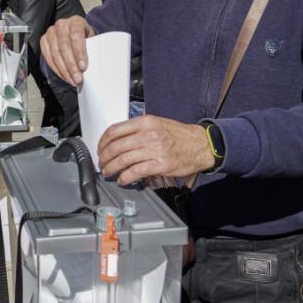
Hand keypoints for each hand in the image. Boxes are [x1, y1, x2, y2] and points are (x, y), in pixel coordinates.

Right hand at [39, 16, 96, 85]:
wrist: (74, 33)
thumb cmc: (85, 38)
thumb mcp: (92, 39)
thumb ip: (91, 49)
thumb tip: (93, 68)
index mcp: (76, 21)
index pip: (76, 36)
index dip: (79, 52)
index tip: (83, 67)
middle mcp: (61, 25)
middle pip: (64, 46)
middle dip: (71, 65)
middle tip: (77, 79)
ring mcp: (51, 32)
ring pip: (55, 53)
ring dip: (63, 70)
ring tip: (72, 80)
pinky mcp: (44, 40)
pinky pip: (48, 57)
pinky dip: (56, 69)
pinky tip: (64, 76)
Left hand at [97, 115, 215, 184]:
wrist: (201, 145)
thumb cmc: (180, 135)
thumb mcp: (158, 123)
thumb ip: (138, 129)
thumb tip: (119, 138)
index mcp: (146, 122)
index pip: (115, 130)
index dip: (103, 141)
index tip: (101, 148)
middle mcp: (149, 134)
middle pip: (116, 146)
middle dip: (105, 157)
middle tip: (102, 163)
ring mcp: (155, 150)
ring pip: (123, 160)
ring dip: (112, 168)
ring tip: (109, 172)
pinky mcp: (161, 165)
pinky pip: (136, 172)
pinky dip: (125, 177)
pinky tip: (123, 179)